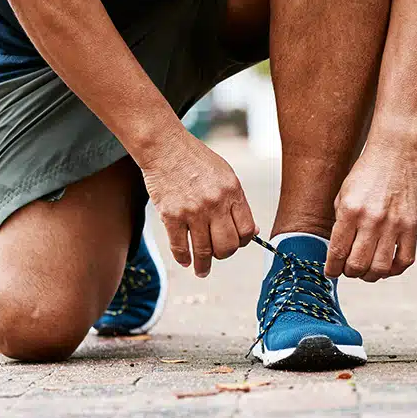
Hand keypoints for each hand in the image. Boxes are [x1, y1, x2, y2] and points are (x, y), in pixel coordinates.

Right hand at [140, 127, 257, 277]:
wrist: (165, 147)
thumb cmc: (196, 159)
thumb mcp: (226, 174)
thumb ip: (238, 202)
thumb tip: (251, 232)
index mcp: (232, 192)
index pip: (246, 231)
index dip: (242, 242)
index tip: (234, 244)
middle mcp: (215, 203)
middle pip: (227, 246)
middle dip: (223, 255)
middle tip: (217, 255)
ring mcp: (192, 211)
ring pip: (204, 251)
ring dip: (203, 265)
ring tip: (202, 270)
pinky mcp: (171, 215)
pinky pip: (179, 247)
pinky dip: (183, 258)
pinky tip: (185, 261)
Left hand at [324, 144, 416, 281]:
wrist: (394, 155)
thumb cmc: (364, 175)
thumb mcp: (342, 195)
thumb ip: (340, 223)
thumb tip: (337, 251)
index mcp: (350, 211)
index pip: (337, 251)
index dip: (331, 268)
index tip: (329, 272)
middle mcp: (372, 220)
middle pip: (358, 264)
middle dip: (348, 273)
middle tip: (347, 270)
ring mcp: (394, 225)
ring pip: (380, 268)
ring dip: (369, 276)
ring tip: (364, 272)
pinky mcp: (412, 227)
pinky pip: (404, 261)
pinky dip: (393, 271)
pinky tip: (385, 267)